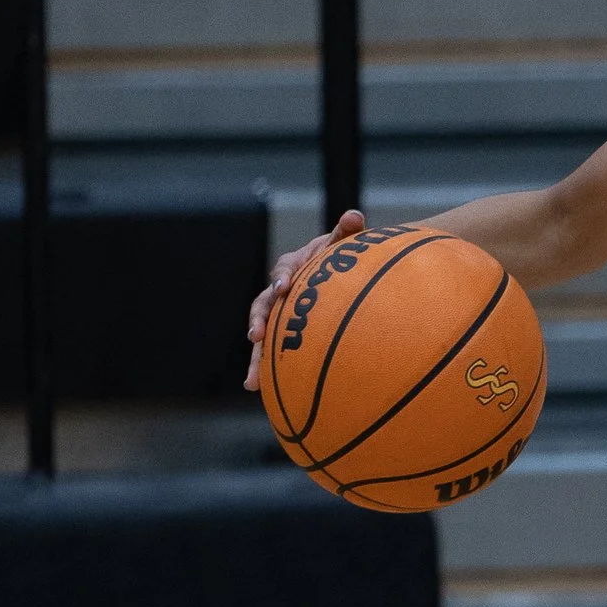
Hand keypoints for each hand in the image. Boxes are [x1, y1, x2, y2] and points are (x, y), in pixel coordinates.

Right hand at [244, 208, 362, 390]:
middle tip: (255, 336)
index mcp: (294, 266)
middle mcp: (280, 291)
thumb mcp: (345, 243)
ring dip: (257, 357)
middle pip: (264, 306)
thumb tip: (354, 216)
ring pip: (264, 334)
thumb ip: (347, 231)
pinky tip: (259, 391)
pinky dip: (268, 370)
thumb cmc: (342, 257)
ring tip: (252, 382)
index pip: (284, 269)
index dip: (282, 276)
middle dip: (259, 321)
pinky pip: (275, 351)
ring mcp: (281, 314)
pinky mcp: (286, 332)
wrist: (339, 272)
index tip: (282, 287)